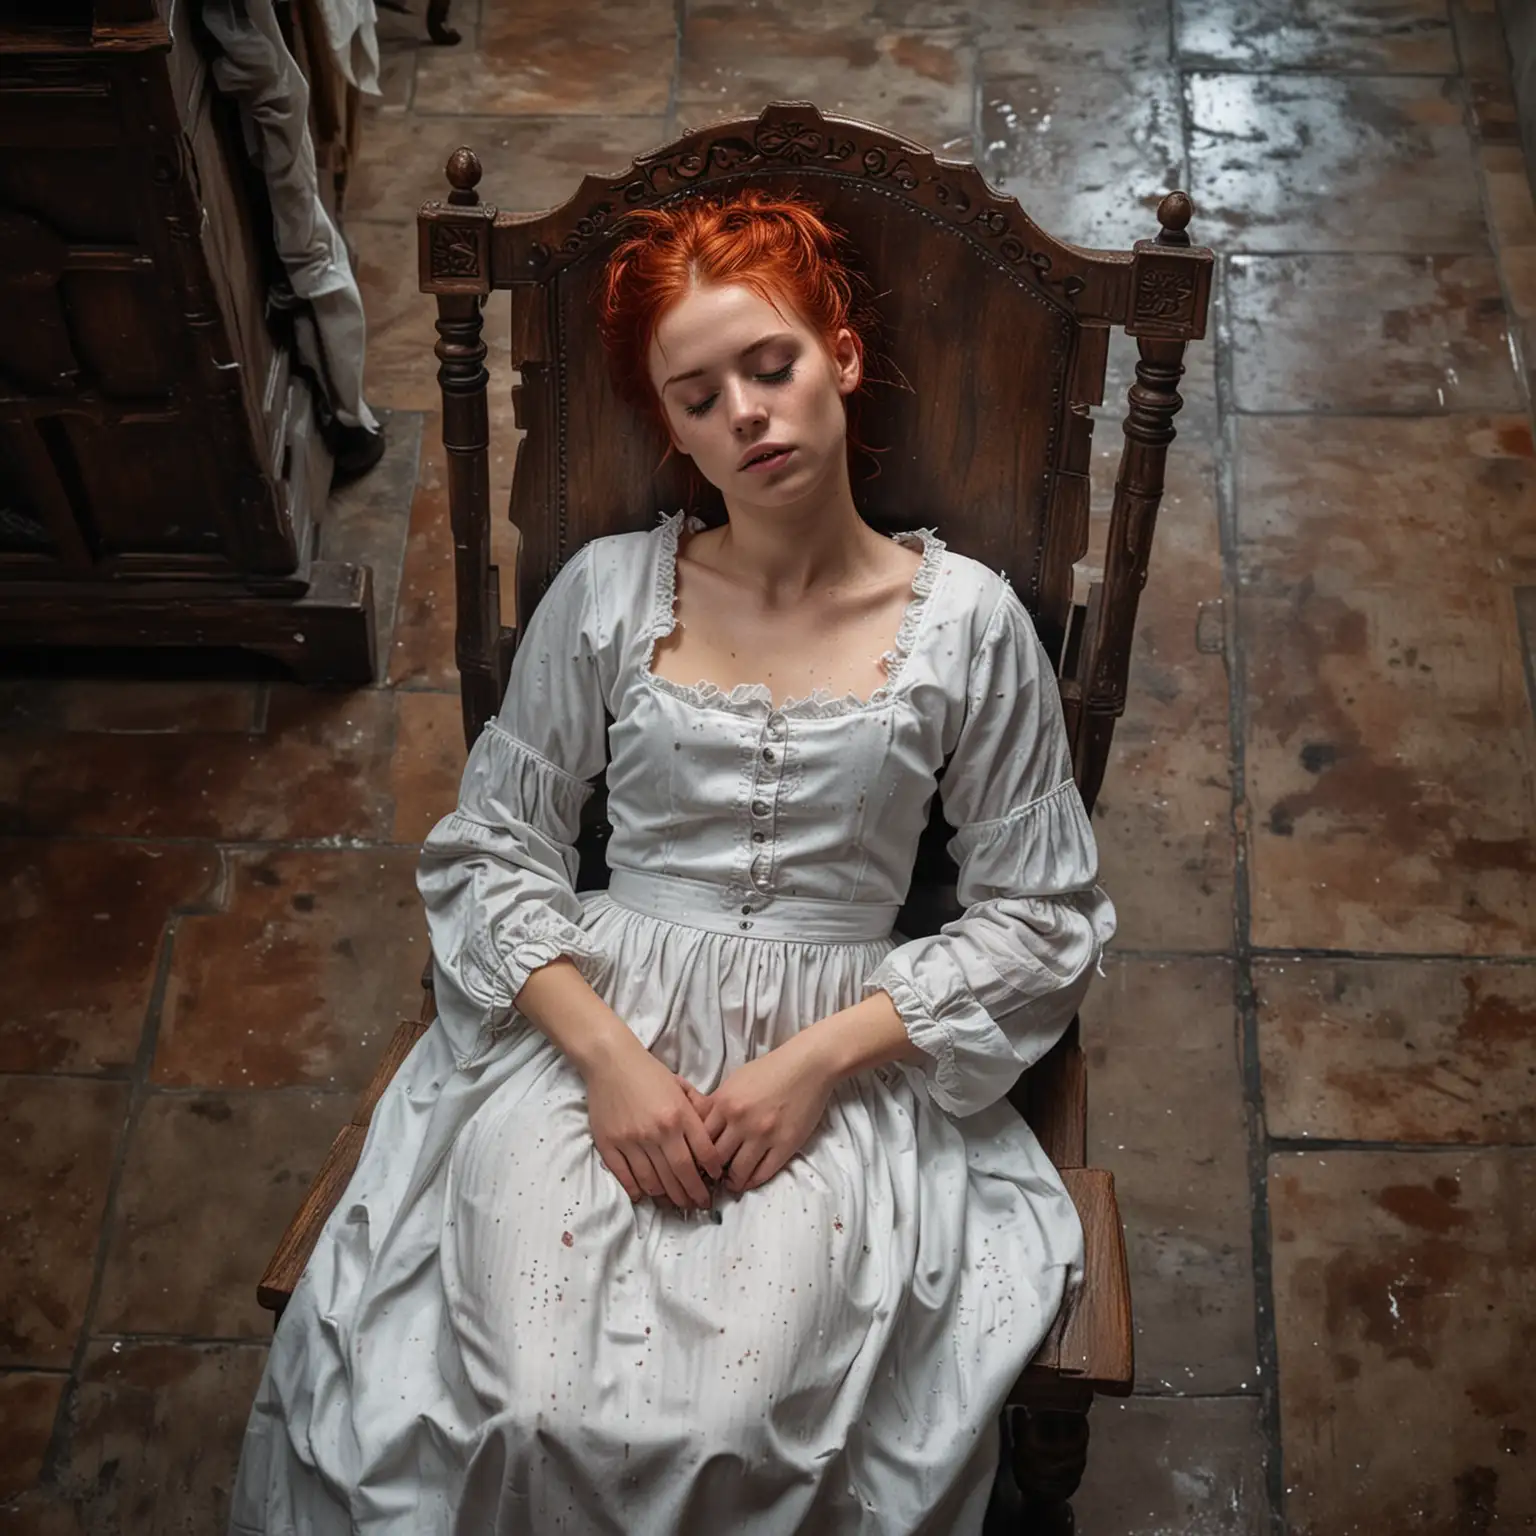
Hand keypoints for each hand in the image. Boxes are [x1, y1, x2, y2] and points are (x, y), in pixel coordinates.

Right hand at [582, 1041, 723, 1208]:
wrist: (611, 1061)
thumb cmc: (649, 1073)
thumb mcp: (680, 1086)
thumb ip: (698, 1110)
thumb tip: (714, 1135)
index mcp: (680, 1115)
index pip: (704, 1154)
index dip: (712, 1173)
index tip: (715, 1182)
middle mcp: (659, 1131)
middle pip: (682, 1174)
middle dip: (694, 1194)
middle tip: (699, 1204)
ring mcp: (632, 1141)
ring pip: (655, 1181)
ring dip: (668, 1196)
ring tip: (677, 1202)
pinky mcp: (610, 1145)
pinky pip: (626, 1177)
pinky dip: (638, 1190)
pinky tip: (647, 1195)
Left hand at [690, 1035, 835, 1192]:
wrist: (808, 1065)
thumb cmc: (770, 1069)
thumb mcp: (735, 1080)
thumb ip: (717, 1103)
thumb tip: (702, 1127)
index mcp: (724, 1102)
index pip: (700, 1138)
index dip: (698, 1152)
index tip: (700, 1160)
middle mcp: (740, 1121)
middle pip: (715, 1158)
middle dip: (712, 1169)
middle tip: (714, 1175)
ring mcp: (763, 1135)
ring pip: (737, 1171)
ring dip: (732, 1180)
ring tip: (731, 1182)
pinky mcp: (785, 1145)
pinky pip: (763, 1173)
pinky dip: (752, 1181)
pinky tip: (749, 1180)